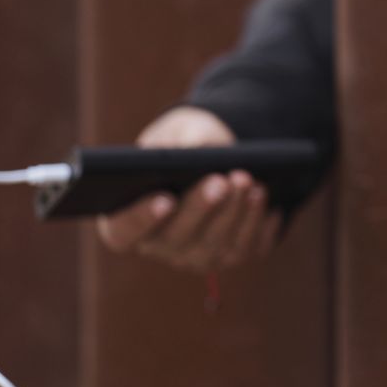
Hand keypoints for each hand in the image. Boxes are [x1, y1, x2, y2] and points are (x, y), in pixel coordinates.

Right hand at [95, 106, 282, 271]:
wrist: (218, 154)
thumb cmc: (185, 142)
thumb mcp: (178, 131)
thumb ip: (179, 140)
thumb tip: (196, 151)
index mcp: (126, 218)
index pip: (125, 231)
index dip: (142, 219)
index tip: (166, 199)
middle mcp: (159, 245)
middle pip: (177, 238)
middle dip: (201, 207)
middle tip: (220, 181)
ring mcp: (196, 256)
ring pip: (214, 245)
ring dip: (233, 212)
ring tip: (246, 180)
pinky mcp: (230, 255)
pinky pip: (246, 247)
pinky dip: (256, 223)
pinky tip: (261, 197)